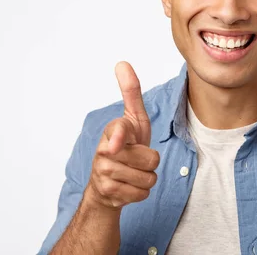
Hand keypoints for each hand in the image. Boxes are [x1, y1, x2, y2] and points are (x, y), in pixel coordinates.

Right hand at [86, 62, 159, 208]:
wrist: (106, 184)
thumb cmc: (125, 147)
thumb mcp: (133, 119)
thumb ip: (130, 92)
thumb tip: (122, 63)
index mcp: (113, 130)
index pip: (120, 131)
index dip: (120, 139)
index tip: (114, 146)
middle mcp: (104, 151)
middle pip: (152, 159)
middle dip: (151, 162)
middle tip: (136, 159)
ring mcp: (104, 173)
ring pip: (149, 178)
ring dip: (146, 177)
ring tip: (132, 172)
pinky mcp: (109, 192)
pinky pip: (143, 193)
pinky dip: (140, 192)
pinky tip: (127, 186)